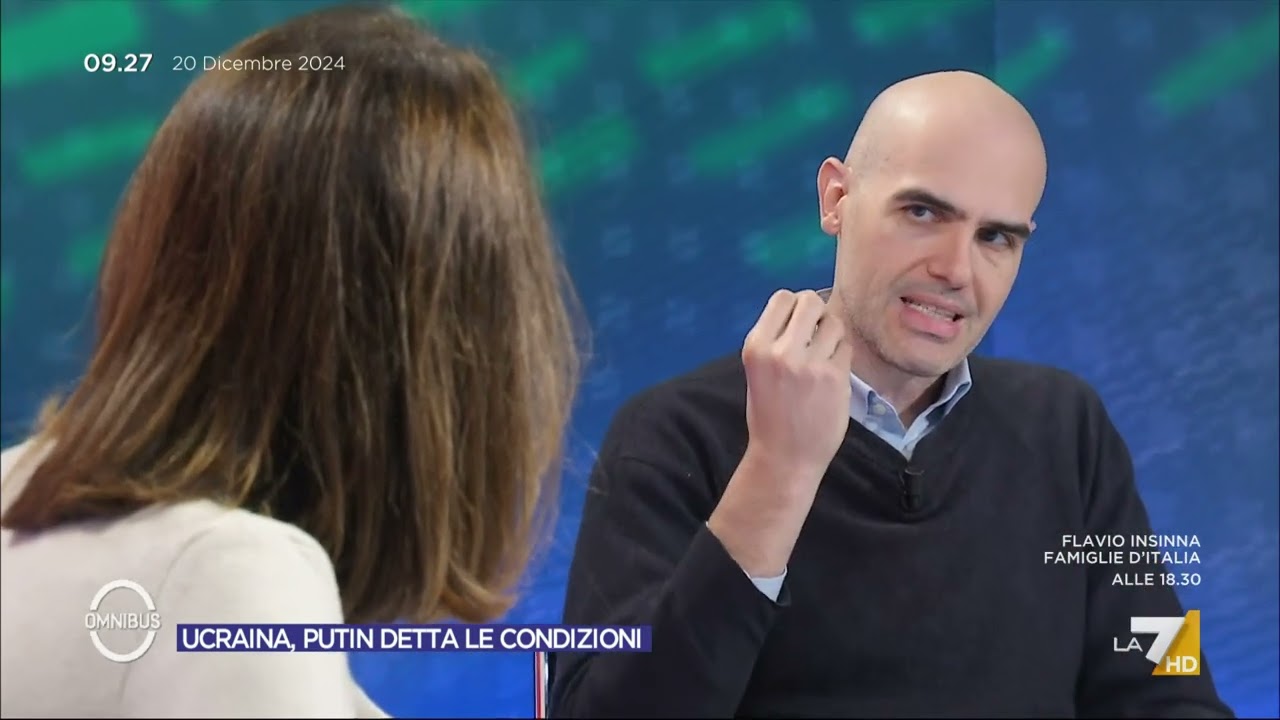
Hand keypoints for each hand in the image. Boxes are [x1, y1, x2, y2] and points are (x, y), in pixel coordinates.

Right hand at [741, 289, 852, 485]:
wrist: (786, 457)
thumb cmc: (770, 413)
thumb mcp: (758, 370)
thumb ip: (776, 339)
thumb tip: (804, 310)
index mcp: (756, 346)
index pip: (782, 298)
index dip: (794, 306)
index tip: (797, 323)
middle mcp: (781, 351)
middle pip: (810, 301)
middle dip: (816, 312)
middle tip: (815, 333)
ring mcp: (810, 364)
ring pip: (833, 323)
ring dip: (832, 334)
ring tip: (824, 355)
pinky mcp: (835, 377)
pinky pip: (846, 348)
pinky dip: (841, 355)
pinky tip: (832, 373)